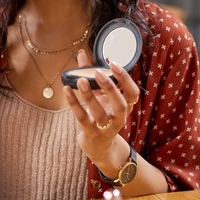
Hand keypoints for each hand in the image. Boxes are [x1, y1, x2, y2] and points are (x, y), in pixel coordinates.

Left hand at [63, 49, 139, 165]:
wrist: (99, 146)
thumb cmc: (101, 115)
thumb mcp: (100, 95)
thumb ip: (91, 74)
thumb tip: (81, 53)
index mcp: (125, 107)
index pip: (133, 93)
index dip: (126, 79)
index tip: (114, 64)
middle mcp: (119, 118)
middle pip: (120, 104)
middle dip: (111, 88)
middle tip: (98, 72)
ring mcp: (105, 128)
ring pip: (100, 113)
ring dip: (90, 96)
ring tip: (81, 81)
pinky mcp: (91, 133)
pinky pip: (82, 118)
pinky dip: (74, 103)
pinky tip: (66, 90)